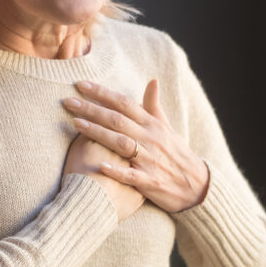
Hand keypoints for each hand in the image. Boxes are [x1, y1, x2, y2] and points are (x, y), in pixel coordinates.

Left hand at [62, 79, 209, 212]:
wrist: (197, 186)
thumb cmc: (176, 154)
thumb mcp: (167, 128)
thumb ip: (154, 106)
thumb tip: (152, 80)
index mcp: (153, 124)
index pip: (125, 103)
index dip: (102, 93)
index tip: (80, 84)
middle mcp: (151, 139)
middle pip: (118, 120)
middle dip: (92, 109)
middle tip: (68, 101)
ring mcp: (150, 160)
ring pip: (121, 143)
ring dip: (99, 133)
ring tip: (76, 123)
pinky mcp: (150, 181)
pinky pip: (131, 175)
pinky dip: (116, 170)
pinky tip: (100, 165)